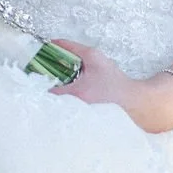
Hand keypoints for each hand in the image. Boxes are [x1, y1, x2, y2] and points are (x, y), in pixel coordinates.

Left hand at [47, 40, 172, 132]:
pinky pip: (64, 122)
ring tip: (51, 98)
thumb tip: (53, 42)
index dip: (37, 83)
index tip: (37, 77)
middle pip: (46, 105)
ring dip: (50, 107)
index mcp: (75, 94)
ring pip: (54, 115)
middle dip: (41, 96)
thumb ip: (73, 48)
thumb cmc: (115, 81)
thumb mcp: (94, 59)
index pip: (45, 91)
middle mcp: (74, 111)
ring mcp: (77, 123)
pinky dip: (61, 116)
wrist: (135, 103)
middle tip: (41, 87)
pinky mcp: (81, 130)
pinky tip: (63, 109)